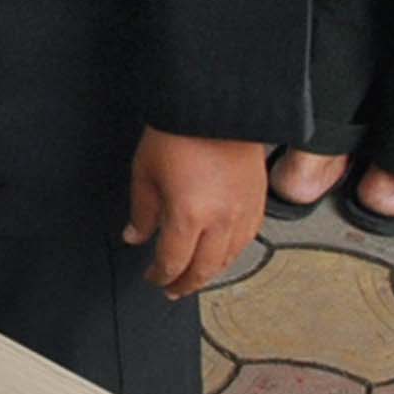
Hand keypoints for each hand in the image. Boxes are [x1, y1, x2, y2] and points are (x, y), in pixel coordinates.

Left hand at [124, 129, 268, 298]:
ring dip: (210, 272)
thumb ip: (142, 212)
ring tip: (195, 276)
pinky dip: (232, 252)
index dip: (160, 275)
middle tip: (172, 289)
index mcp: (189, 216)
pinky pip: (248, 238)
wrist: (215, 104)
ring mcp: (243, 212)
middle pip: (203, 270)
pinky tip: (222, 253)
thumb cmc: (179, 130)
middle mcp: (221, 220)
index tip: (152, 278)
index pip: (173, 262)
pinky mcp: (259, 200)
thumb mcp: (145, 172)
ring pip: (229, 258)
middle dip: (184, 284)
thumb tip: (135, 236)